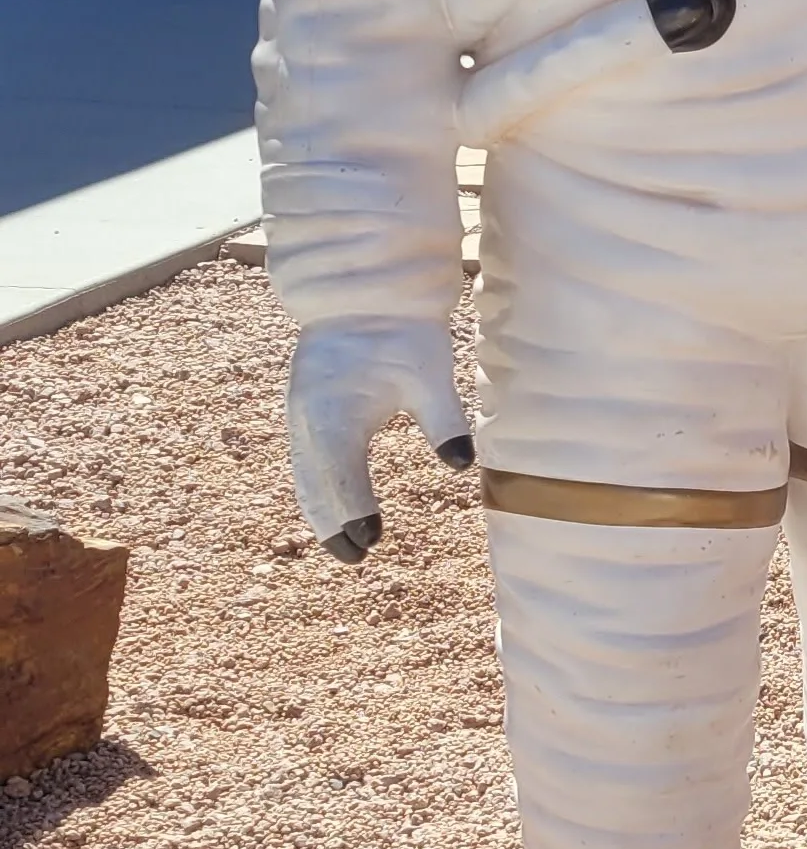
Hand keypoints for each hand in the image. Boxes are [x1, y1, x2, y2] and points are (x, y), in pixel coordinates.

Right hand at [287, 320, 472, 562]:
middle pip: (314, 485)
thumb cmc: (403, 330)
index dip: (355, 509)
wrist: (364, 290)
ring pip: (304, 475)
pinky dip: (315, 486)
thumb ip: (444, 419)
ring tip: (342, 545)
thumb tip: (463, 463)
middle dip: (332, 523)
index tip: (372, 540)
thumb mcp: (430, 372)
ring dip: (320, 509)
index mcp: (337, 412)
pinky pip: (304, 459)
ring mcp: (301, 414)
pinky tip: (331, 506)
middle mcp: (310, 418)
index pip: (342, 475)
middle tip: (356, 559)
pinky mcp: (304, 409)